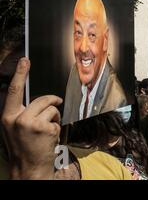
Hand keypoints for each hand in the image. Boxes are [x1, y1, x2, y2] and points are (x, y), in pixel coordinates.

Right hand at [1, 58, 61, 178]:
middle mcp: (18, 119)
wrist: (29, 168)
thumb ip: (20, 112)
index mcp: (7, 117)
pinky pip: (58, 119)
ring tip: (47, 130)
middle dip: (51, 103)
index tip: (25, 60)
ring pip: (52, 108)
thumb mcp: (13, 128)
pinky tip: (50, 137)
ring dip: (54, 117)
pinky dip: (57, 127)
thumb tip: (33, 99)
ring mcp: (32, 124)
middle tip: (52, 113)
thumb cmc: (23, 147)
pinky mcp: (46, 129)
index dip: (20, 74)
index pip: (14, 91)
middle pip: (42, 99)